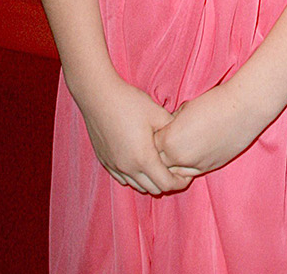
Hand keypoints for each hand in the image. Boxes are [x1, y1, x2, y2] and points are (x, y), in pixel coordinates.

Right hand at [80, 77, 187, 194]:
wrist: (99, 97)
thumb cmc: (129, 103)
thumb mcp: (157, 113)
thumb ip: (172, 129)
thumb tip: (182, 136)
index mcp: (143, 158)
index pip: (166, 184)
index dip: (179, 182)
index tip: (187, 175)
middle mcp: (128, 168)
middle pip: (152, 189)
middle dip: (167, 183)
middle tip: (176, 171)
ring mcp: (115, 166)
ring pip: (137, 186)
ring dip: (150, 181)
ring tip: (159, 166)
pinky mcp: (105, 161)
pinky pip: (123, 178)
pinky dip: (135, 176)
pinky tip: (140, 163)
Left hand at [154, 81, 263, 178]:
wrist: (243, 108)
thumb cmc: (215, 102)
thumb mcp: (186, 108)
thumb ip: (173, 123)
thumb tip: (168, 128)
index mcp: (169, 140)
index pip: (151, 146)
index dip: (154, 138)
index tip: (158, 132)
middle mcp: (179, 158)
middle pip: (159, 164)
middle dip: (160, 154)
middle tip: (166, 143)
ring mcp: (194, 166)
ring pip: (174, 173)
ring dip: (173, 164)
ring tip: (178, 150)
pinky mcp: (209, 168)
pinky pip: (190, 173)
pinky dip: (187, 167)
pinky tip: (191, 154)